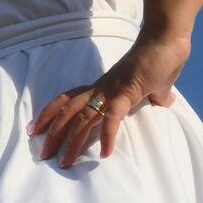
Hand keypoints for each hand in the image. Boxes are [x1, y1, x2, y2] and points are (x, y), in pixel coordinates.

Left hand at [29, 32, 190, 167]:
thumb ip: (155, 94)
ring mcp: (112, 90)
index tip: (35, 130)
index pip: (68, 100)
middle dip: (53, 134)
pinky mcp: (127, 92)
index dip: (50, 114)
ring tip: (64, 162)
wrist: (167, 40)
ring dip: (72, 141)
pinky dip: (107, 135)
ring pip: (83, 117)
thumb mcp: (153, 84)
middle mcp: (100, 88)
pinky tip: (104, 154)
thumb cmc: (159, 59)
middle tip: (42, 155)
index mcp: (102, 87)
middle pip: (68, 111)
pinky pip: (112, 116)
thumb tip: (164, 101)